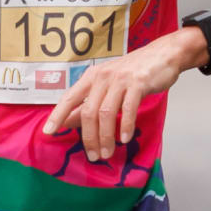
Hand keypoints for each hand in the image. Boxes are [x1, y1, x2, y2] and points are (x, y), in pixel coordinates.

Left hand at [39, 36, 188, 164]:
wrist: (163, 54)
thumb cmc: (133, 73)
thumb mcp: (106, 85)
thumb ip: (87, 103)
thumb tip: (65, 121)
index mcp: (91, 77)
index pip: (69, 98)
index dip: (58, 115)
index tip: (48, 132)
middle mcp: (102, 77)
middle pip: (89, 112)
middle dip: (89, 137)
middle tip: (93, 156)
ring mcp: (120, 79)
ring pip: (106, 113)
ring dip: (106, 137)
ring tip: (108, 153)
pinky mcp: (138, 83)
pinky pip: (128, 108)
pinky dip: (125, 126)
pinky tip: (124, 138)